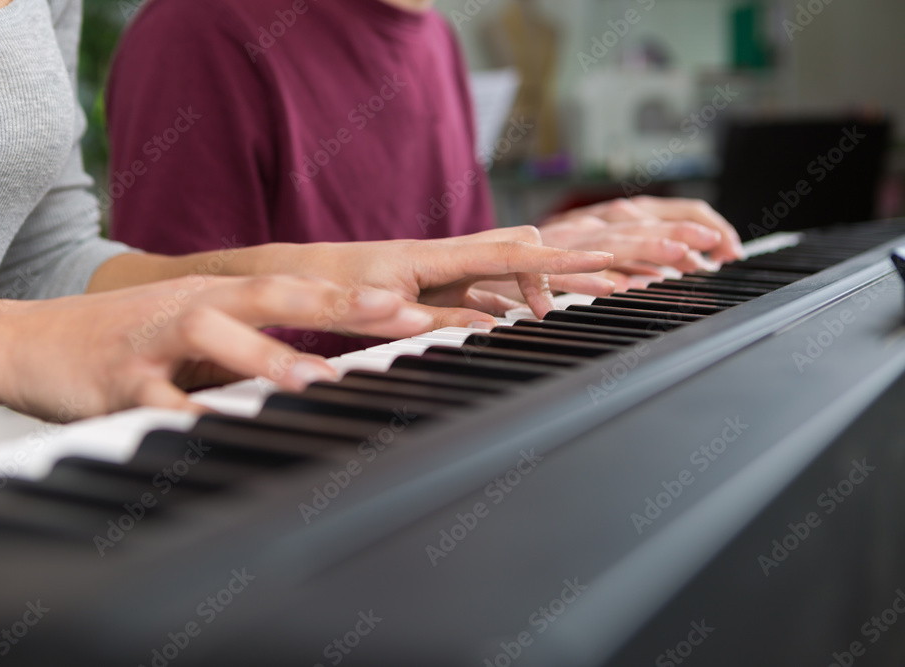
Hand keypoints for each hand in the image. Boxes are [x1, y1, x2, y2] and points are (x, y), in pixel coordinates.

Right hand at [0, 276, 434, 419]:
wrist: (27, 341)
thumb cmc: (126, 339)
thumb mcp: (194, 331)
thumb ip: (249, 346)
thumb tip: (318, 370)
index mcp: (217, 295)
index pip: (297, 292)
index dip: (355, 299)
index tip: (414, 308)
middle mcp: (193, 305)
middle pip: (270, 296)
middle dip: (336, 307)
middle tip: (398, 315)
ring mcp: (155, 338)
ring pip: (215, 336)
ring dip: (266, 357)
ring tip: (314, 379)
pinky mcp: (118, 377)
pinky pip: (156, 398)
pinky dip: (187, 413)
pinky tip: (214, 428)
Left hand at [268, 226, 614, 326]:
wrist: (302, 272)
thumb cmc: (332, 286)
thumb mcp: (376, 311)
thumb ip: (427, 319)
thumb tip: (484, 327)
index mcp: (436, 257)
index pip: (511, 253)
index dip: (560, 259)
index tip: (608, 260)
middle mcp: (447, 255)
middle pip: (523, 250)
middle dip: (569, 263)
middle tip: (616, 278)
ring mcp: (445, 268)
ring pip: (509, 267)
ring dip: (545, 283)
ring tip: (586, 297)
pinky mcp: (438, 283)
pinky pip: (488, 286)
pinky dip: (515, 297)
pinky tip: (531, 314)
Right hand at [540, 196, 744, 290]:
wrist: (485, 257)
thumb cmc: (544, 257)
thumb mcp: (594, 250)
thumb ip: (635, 256)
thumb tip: (679, 265)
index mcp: (609, 218)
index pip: (663, 213)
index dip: (700, 228)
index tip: (728, 250)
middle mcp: (590, 224)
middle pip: (644, 224)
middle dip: (684, 233)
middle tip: (718, 246)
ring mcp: (564, 242)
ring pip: (611, 242)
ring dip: (648, 247)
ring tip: (681, 255)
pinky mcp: (534, 263)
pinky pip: (565, 272)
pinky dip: (591, 278)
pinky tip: (616, 286)